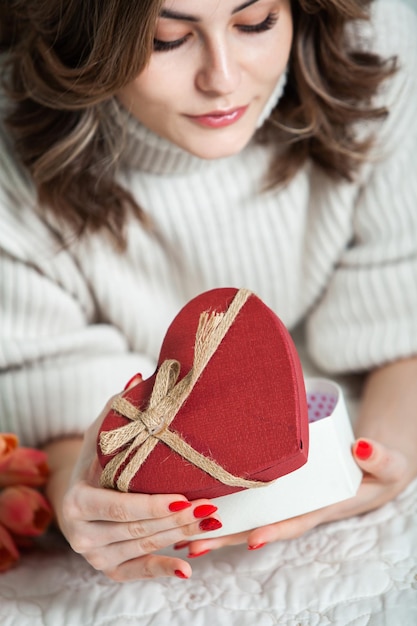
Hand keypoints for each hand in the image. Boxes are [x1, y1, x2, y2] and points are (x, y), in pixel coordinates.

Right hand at [45, 397, 221, 581]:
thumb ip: (116, 409)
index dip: (151, 505)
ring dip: (179, 537)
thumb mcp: (98, 435)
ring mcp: (95, 555)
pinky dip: (163, 570)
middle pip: (137, 529)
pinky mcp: (110, 569)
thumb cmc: (93, 462)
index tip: (183, 497)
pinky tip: (187, 568)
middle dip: (176, 519)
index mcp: (77, 501)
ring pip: (144, 547)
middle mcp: (82, 534)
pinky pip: (138, 572)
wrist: (74, 497)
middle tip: (210, 508)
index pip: (119, 507)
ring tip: (211, 523)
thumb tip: (138, 377)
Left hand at [178, 437, 410, 555]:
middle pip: (259, 524)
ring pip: (247, 514)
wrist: (371, 464)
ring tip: (181, 531)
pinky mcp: (275, 485)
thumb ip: (379, 457)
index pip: (295, 520)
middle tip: (194, 542)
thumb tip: (361, 446)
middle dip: (228, 535)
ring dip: (216, 524)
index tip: (252, 539)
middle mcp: (297, 506)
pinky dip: (222, 503)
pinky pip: (247, 499)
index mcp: (322, 505)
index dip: (274, 530)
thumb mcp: (387, 463)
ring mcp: (284, 498)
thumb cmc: (378, 467)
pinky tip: (193, 505)